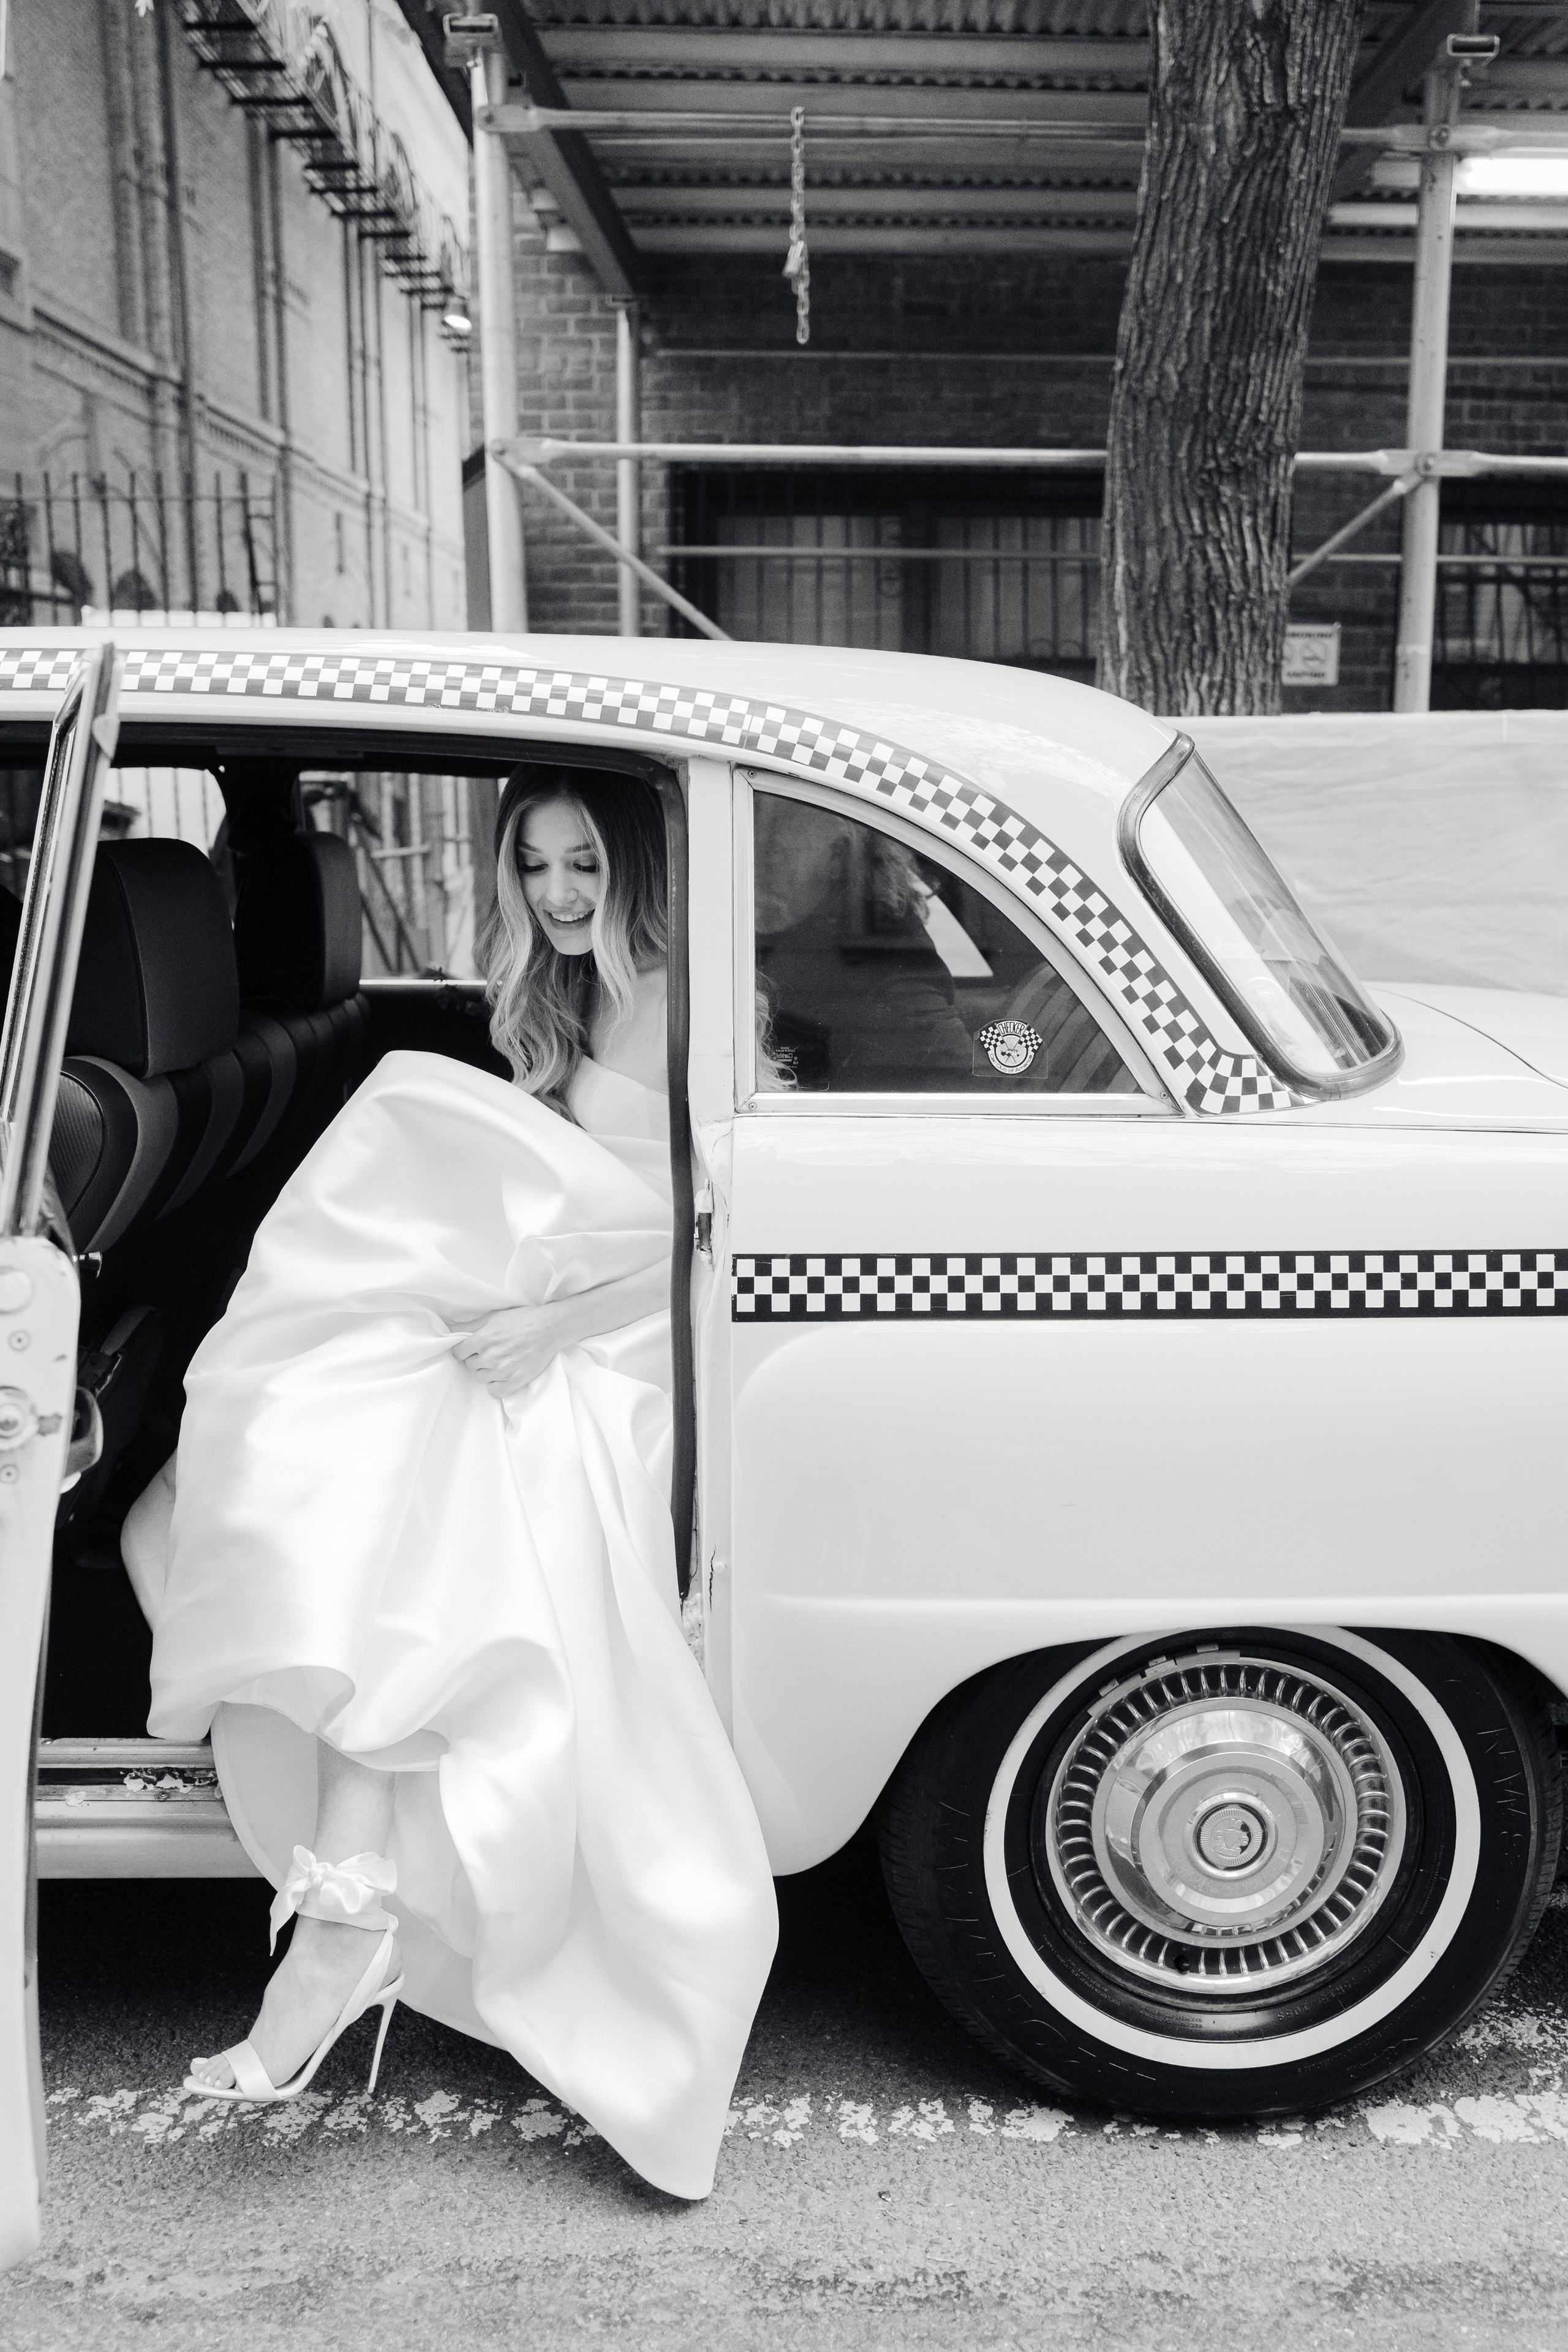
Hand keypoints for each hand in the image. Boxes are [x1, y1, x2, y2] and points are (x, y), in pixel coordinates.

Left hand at [449, 1301, 574, 1397]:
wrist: (551, 1328)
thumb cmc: (523, 1319)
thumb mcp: (494, 1317)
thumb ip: (469, 1325)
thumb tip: (447, 1326)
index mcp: (483, 1339)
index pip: (458, 1353)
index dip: (464, 1350)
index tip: (471, 1348)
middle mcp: (491, 1356)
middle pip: (469, 1365)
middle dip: (476, 1358)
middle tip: (491, 1351)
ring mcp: (504, 1371)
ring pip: (480, 1378)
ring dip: (486, 1371)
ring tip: (499, 1360)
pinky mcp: (516, 1381)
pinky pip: (494, 1391)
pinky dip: (495, 1385)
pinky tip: (502, 1375)